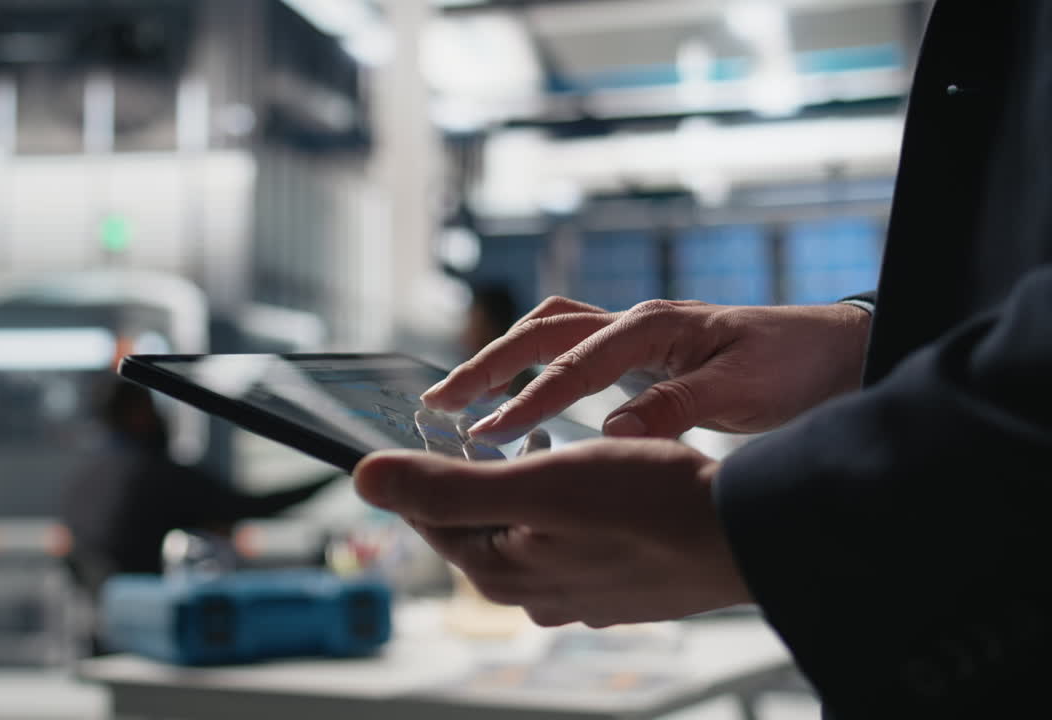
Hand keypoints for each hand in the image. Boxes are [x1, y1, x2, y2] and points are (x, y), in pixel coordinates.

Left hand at [354, 439, 750, 626]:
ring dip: (525, 491)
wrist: (746, 534)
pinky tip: (592, 486)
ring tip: (545, 449)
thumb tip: (364, 479)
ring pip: (526, 533)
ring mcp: (579, 596)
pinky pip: (569, 544)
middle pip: (478, 528)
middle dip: (478, 480)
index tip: (424, 430)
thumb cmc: (645, 503)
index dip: (423, 470)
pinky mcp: (618, 589)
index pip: (431, 518)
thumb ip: (445, 485)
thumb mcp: (535, 483)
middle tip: (492, 435)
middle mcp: (535, 596)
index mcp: (503, 573)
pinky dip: (567, 511)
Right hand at [422, 297, 871, 441]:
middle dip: (488, 365)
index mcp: (653, 328)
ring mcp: (636, 332)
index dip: (527, 400)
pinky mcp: (641, 350)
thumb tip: (611, 433)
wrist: (833, 351)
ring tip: (461, 394)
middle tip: (440, 402)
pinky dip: (535, 363)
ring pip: (551, 330)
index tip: (487, 434)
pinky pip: (572, 347)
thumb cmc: (793, 368)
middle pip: (542, 332)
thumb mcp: (740, 393)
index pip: (574, 367)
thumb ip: (675, 408)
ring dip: (503, 357)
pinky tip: (517, 392)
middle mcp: (635, 322)